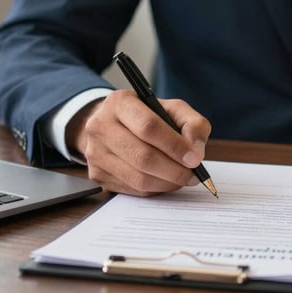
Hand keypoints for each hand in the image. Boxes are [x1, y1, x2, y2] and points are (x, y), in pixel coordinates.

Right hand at [66, 90, 210, 195]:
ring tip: (183, 178)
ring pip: (138, 178)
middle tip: (193, 175)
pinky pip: (133, 189)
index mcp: (120, 103)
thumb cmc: (147, 116)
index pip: (149, 128)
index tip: (195, 158)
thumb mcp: (173, 109)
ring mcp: (95, 153)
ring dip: (167, 183)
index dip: (175, 146)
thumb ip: (192, 124)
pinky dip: (155, 189)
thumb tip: (196, 151)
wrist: (113, 124)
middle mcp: (101, 126)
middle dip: (174, 170)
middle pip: (143, 157)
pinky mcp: (97, 174)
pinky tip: (165, 181)